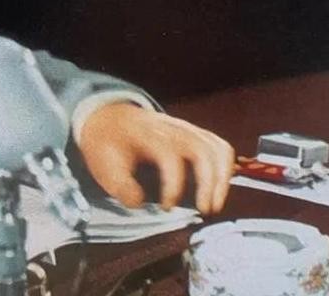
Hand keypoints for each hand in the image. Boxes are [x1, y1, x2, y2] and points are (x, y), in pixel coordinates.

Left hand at [77, 103, 234, 214]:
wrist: (107, 117)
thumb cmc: (107, 143)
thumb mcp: (103, 164)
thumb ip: (120, 186)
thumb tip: (139, 203)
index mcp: (146, 134)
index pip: (169, 156)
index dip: (173, 185)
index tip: (166, 207)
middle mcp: (170, 128)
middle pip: (202, 149)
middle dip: (208, 183)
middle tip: (204, 210)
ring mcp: (185, 128)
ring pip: (216, 146)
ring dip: (222, 178)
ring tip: (214, 204)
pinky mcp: (194, 132)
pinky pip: (219, 145)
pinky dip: (225, 168)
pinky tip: (217, 188)